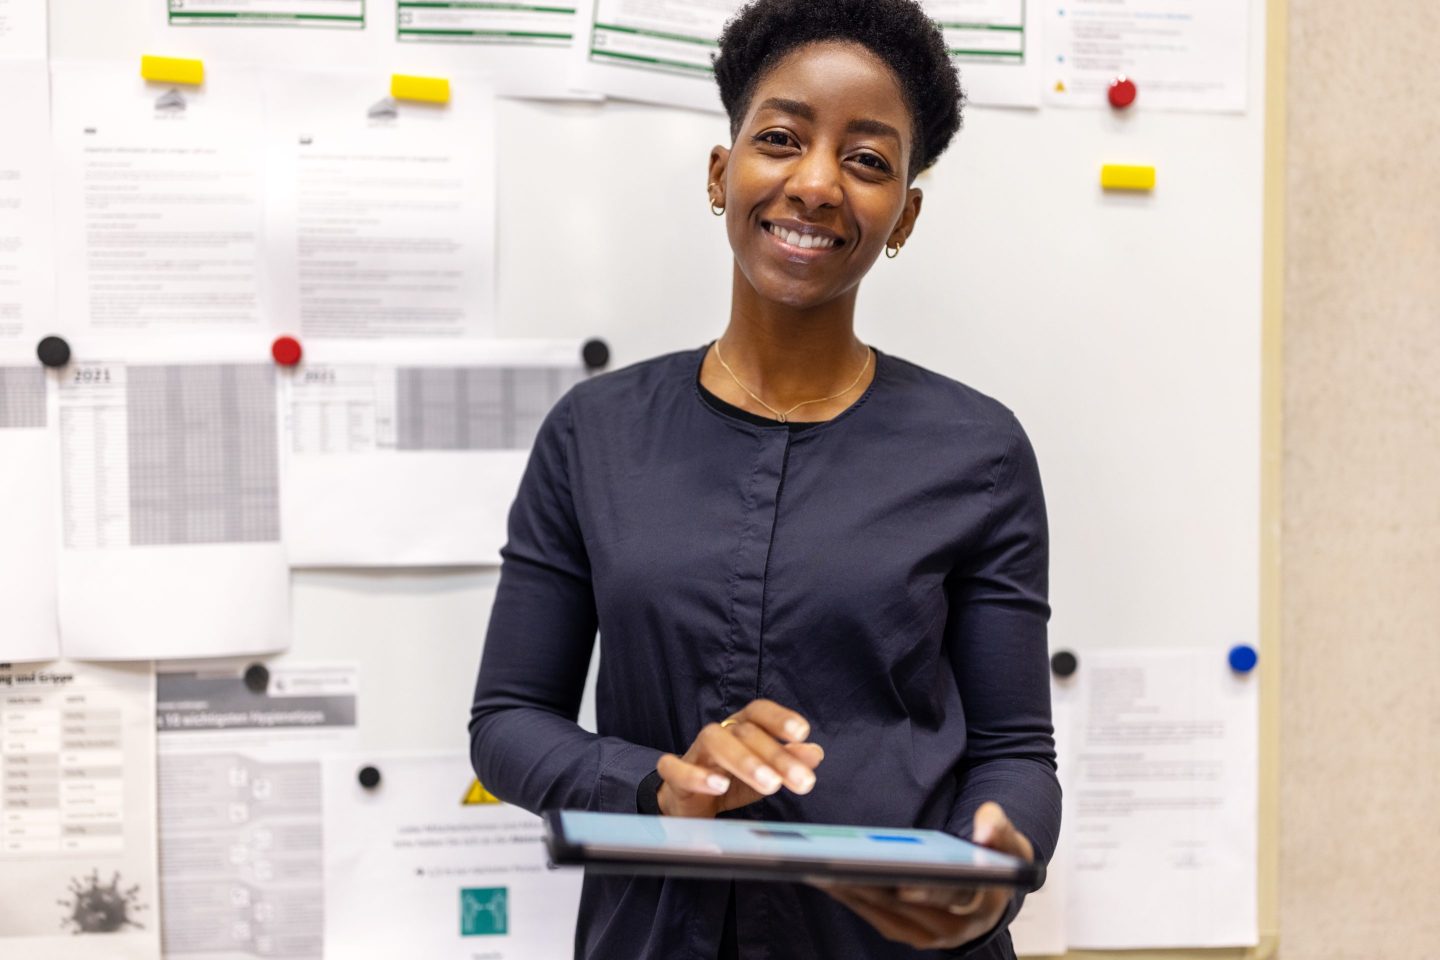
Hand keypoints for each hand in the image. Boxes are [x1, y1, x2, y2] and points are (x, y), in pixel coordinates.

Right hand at [655, 699, 824, 818]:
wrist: (688, 803)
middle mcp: (718, 734)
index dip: (780, 718)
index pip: (759, 712)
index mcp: (740, 728)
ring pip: (715, 742)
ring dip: (745, 761)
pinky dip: (697, 775)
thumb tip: (815, 753)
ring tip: (770, 785)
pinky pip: (677, 768)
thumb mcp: (765, 771)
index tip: (802, 733)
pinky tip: (720, 787)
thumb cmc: (731, 780)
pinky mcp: (674, 775)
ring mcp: (694, 752)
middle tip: (803, 781)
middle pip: (745, 732)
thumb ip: (789, 761)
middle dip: (776, 755)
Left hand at [813, 802, 1033, 950]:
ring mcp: (929, 934)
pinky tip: (829, 877)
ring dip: (853, 893)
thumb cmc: (997, 859)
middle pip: (906, 908)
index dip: (926, 892)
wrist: (993, 887)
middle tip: (839, 867)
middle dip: (872, 888)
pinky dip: (854, 898)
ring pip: (885, 915)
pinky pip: (877, 917)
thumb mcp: (1008, 840)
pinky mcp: (908, 931)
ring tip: (822, 868)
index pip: (950, 898)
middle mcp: (954, 927)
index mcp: (980, 904)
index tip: (901, 883)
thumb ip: (998, 827)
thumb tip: (984, 825)